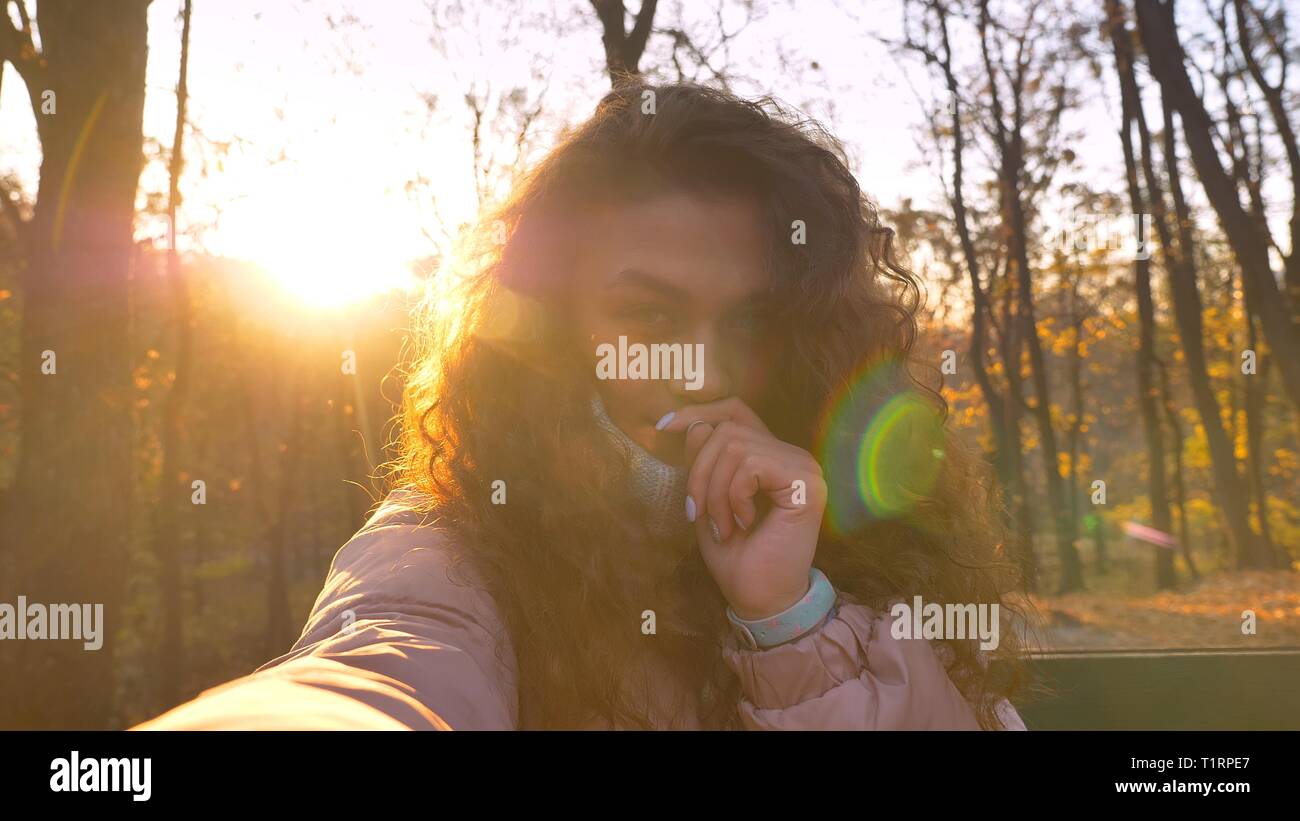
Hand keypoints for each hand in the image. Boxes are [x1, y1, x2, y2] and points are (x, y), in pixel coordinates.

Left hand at [656, 397, 826, 619]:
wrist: (760, 599)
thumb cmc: (737, 557)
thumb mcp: (707, 502)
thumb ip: (703, 463)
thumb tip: (693, 424)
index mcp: (770, 457)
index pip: (736, 411)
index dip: (699, 411)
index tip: (663, 426)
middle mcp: (791, 456)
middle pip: (728, 429)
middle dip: (699, 470)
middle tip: (696, 513)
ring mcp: (803, 467)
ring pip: (735, 446)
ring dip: (714, 491)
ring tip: (721, 526)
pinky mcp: (807, 482)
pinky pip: (750, 465)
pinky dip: (733, 496)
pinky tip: (744, 523)